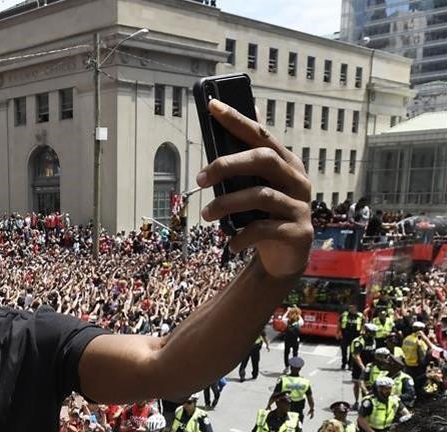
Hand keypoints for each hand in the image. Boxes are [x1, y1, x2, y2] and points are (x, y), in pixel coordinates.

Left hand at [195, 99, 312, 278]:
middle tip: (200, 179)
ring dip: (226, 204)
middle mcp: (297, 180)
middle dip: (227, 165)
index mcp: (286, 163)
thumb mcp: (254, 188)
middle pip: (263, 159)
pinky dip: (241, 235)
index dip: (237, 119)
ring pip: (260, 195)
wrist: (284, 258)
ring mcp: (300, 206)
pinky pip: (263, 229)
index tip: (212, 105)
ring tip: (206, 215)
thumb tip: (226, 128)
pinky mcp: (299, 232)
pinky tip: (230, 243)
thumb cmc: (264, 216)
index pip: (260, 135)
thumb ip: (244, 165)